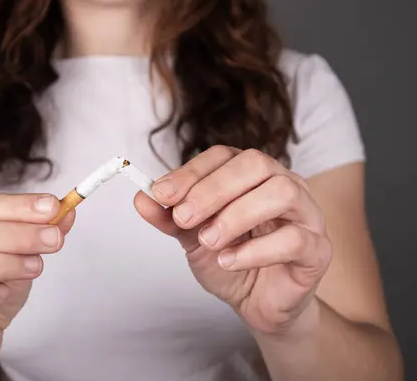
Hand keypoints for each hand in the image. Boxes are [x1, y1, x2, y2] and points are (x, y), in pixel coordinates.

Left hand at [135, 146, 331, 335]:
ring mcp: (306, 215)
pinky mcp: (318, 250)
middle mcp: (284, 184)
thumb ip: (169, 217)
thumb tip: (141, 198)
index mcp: (252, 175)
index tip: (161, 195)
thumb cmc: (230, 259)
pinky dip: (255, 250)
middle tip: (183, 217)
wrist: (256, 303)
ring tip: (209, 241)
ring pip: (281, 193)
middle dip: (213, 189)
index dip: (191, 172)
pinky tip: (229, 261)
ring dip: (237, 215)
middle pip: (256, 164)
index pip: (223, 156)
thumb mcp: (191, 237)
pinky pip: (295, 239)